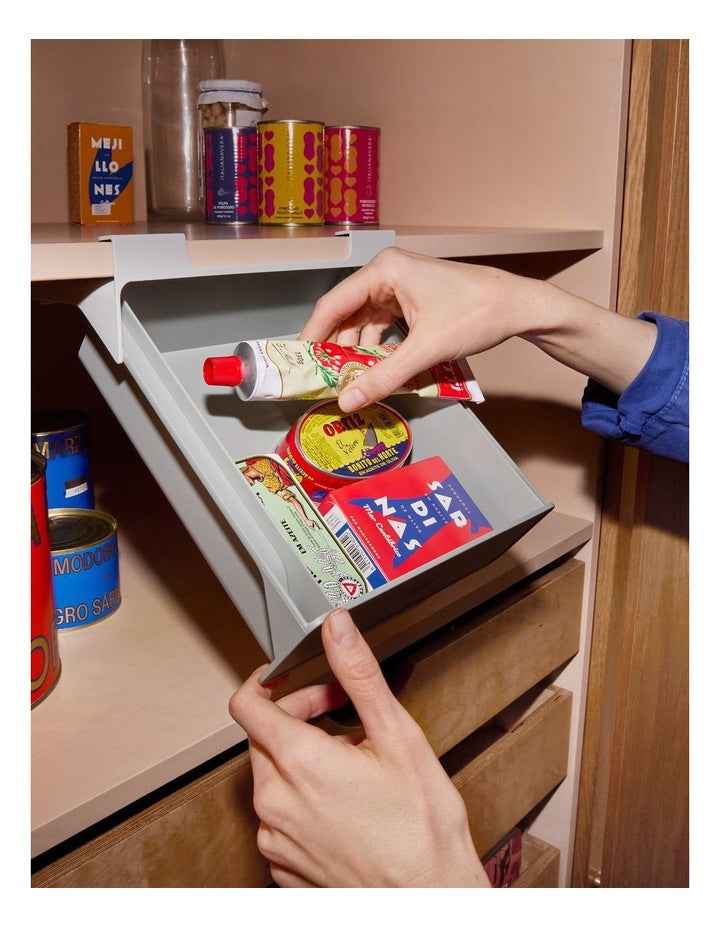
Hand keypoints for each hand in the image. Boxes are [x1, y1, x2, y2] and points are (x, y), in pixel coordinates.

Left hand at [229, 609, 489, 887]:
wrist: (429, 900)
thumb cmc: (421, 828)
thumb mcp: (397, 735)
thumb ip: (358, 674)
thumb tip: (336, 628)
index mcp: (298, 762)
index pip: (247, 703)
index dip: (271, 683)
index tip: (296, 680)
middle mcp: (275, 802)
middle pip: (263, 737)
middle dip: (298, 717)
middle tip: (341, 719)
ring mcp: (276, 839)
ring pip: (271, 776)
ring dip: (301, 760)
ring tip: (350, 766)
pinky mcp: (283, 865)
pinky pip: (278, 816)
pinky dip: (302, 799)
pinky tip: (343, 804)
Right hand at [300, 247, 548, 411]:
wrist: (518, 306)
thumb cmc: (474, 315)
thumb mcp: (425, 350)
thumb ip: (383, 377)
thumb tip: (347, 402)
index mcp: (384, 271)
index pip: (333, 304)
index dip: (312, 336)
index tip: (298, 363)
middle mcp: (387, 272)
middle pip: (347, 313)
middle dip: (336, 347)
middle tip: (321, 378)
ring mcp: (400, 285)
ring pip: (365, 321)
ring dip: (358, 350)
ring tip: (348, 379)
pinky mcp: (413, 299)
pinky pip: (384, 324)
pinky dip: (378, 346)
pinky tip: (377, 369)